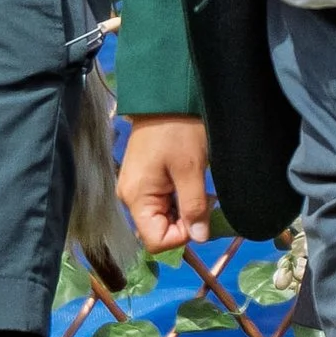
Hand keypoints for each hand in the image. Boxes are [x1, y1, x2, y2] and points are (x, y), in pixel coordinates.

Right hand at [118, 116, 212, 250]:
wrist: (166, 95)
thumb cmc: (178, 129)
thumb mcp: (191, 169)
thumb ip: (194, 206)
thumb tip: (200, 238)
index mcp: (136, 198)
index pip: (156, 241)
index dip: (181, 236)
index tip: (201, 215)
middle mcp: (130, 197)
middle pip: (158, 230)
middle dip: (185, 223)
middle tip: (206, 200)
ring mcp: (136, 187)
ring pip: (162, 217)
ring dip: (184, 210)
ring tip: (199, 188)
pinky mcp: (144, 178)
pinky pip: (161, 201)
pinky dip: (179, 199)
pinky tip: (191, 183)